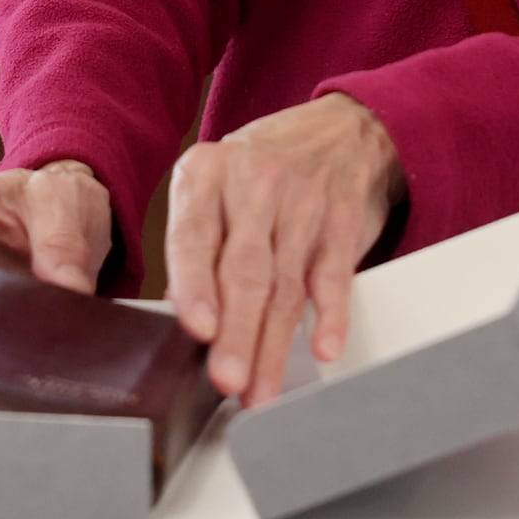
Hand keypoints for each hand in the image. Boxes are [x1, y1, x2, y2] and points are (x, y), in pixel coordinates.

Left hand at [166, 92, 401, 406]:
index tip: (196, 328)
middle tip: (227, 380)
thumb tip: (176, 312)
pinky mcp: (342, 221)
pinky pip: (335, 274)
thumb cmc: (262, 167)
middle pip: (243, 271)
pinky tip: (322, 347)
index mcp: (205, 174)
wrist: (341, 129)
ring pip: (285, 285)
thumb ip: (196, 244)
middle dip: (236, 332)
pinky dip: (330, 315)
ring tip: (261, 389)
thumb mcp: (215, 187)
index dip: (195, 285)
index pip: (194, 235)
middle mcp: (253, 183)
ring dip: (273, 345)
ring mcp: (303, 202)